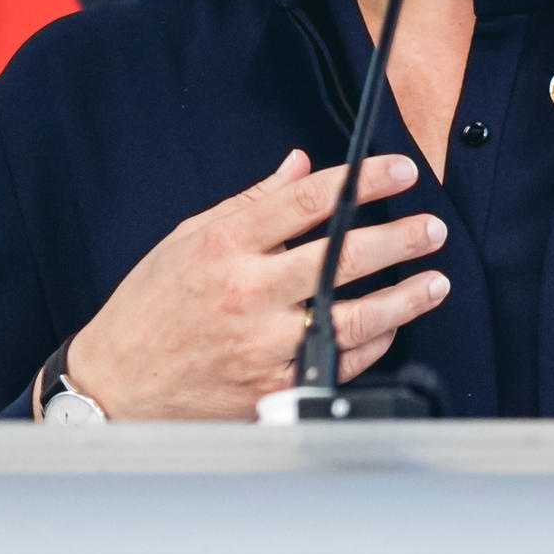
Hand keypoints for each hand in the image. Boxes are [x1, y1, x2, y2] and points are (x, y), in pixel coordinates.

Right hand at [62, 150, 445, 418]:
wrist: (118, 386)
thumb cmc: (148, 311)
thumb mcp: (186, 241)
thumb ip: (249, 205)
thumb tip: (300, 166)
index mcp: (224, 247)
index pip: (308, 201)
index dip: (362, 181)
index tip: (399, 170)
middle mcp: (248, 294)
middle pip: (342, 257)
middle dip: (399, 238)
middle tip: (431, 228)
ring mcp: (265, 345)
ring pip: (355, 317)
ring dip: (405, 298)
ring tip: (435, 281)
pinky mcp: (275, 386)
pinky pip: (341, 361)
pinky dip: (374, 342)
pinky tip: (394, 324)